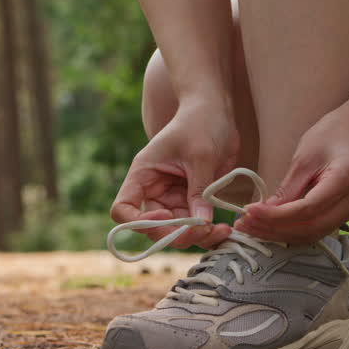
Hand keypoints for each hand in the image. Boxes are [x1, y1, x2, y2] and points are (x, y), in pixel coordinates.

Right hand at [111, 101, 238, 249]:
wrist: (216, 111)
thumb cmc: (201, 122)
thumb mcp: (200, 155)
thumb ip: (199, 189)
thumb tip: (200, 223)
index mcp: (143, 174)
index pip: (123, 209)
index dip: (140, 222)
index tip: (167, 216)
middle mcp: (154, 190)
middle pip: (153, 227)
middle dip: (176, 234)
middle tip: (204, 231)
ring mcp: (173, 197)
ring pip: (177, 230)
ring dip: (197, 237)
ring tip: (222, 230)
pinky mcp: (192, 199)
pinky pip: (194, 224)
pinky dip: (207, 231)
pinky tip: (224, 228)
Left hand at [237, 110, 348, 244]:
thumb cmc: (332, 133)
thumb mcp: (305, 155)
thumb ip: (288, 187)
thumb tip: (264, 212)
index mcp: (347, 177)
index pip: (308, 209)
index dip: (276, 215)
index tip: (249, 211)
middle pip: (312, 227)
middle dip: (275, 229)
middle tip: (245, 224)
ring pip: (316, 233)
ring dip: (282, 234)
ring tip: (254, 227)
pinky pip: (321, 228)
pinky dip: (296, 230)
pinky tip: (273, 226)